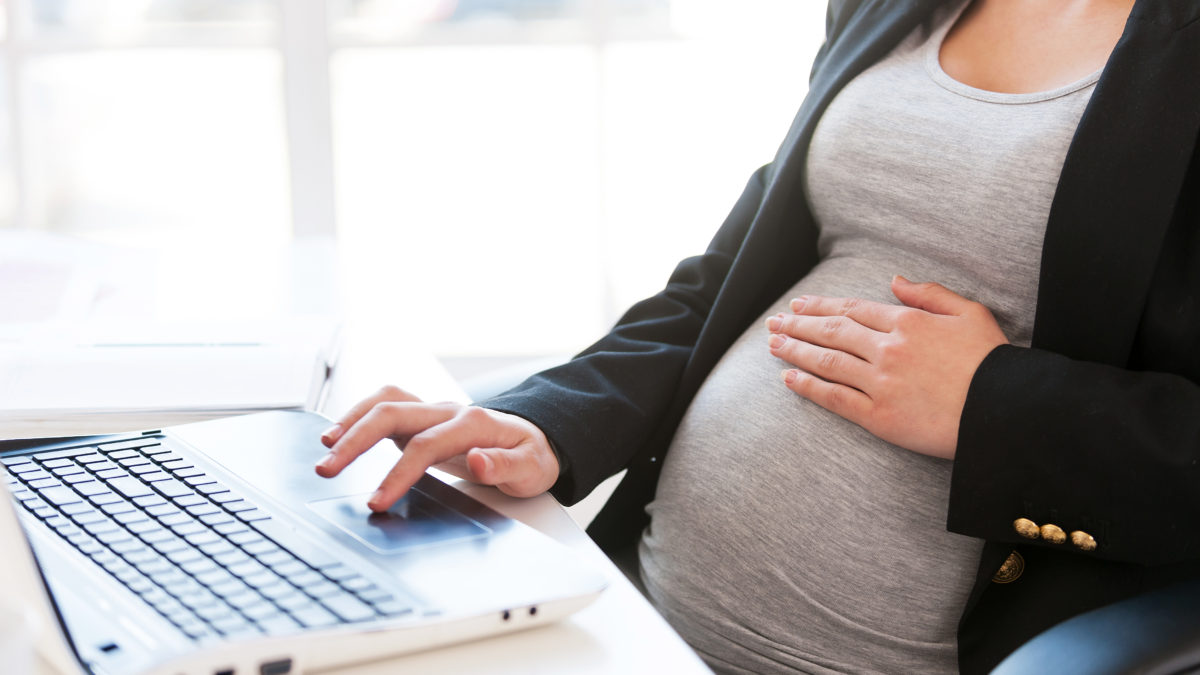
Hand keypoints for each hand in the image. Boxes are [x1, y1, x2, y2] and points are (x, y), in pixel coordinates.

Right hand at [314, 385, 559, 510]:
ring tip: (324, 448)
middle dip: (355, 440)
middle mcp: (447, 411)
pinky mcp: (421, 419)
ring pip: (384, 402)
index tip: (376, 501)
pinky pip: (384, 406)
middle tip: (327, 470)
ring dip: (351, 421)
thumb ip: (505, 466)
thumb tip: (477, 459)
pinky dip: (358, 415)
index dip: (397, 473)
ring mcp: (432, 412)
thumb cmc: (531, 456)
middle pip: (392, 413)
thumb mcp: (531, 468)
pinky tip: (338, 435)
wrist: (535, 439)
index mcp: (473, 424)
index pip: (425, 446)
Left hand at [766, 276, 1007, 458]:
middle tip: (774, 322)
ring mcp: (880, 383)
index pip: (852, 309)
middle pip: (832, 332)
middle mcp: (887, 349)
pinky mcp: (879, 416)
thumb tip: (895, 280)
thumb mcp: (970, 313)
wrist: (1006, 411)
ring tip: (772, 344)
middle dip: (798, 325)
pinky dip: (808, 386)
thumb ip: (930, 294)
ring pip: (827, 361)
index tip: (799, 305)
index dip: (821, 306)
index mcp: (907, 322)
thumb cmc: (993, 362)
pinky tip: (789, 378)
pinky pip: (834, 398)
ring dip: (795, 351)